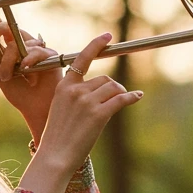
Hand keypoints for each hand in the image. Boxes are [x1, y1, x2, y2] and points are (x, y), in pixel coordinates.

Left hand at [0, 13, 61, 134]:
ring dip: (8, 61)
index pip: (3, 30)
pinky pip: (36, 52)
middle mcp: (25, 46)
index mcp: (12, 49)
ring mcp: (37, 49)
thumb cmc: (21, 95)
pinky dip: (28, 60)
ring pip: (18, 45)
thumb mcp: (2, 79)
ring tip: (7, 77)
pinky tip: (25, 69)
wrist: (36, 110)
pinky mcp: (50, 56)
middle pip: (10, 29)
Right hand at [32, 32, 141, 172]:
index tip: (107, 36)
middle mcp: (75, 90)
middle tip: (116, 98)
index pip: (81, 59)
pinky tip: (137, 97)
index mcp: (64, 87)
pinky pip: (121, 99)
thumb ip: (76, 96)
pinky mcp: (99, 114)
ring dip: (121, 94)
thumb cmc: (58, 137)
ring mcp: (87, 102)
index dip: (95, 45)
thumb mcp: (61, 110)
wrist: (55, 156)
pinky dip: (131, 97)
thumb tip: (102, 89)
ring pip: (114, 88)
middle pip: (105, 79)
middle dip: (113, 88)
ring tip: (120, 102)